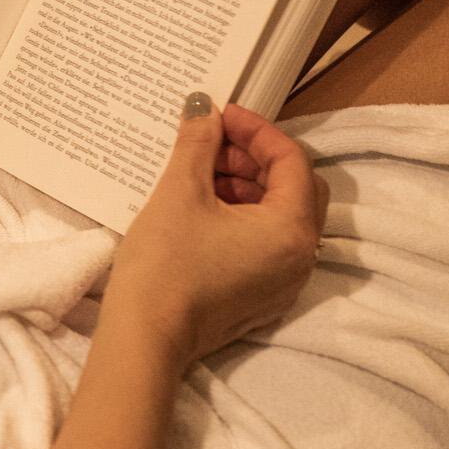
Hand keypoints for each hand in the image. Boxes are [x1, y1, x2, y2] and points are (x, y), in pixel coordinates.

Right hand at [103, 98, 328, 369]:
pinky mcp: (263, 297)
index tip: (220, 115)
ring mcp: (285, 281)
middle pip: (295, 188)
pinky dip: (244, 217)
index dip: (256, 130)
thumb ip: (198, 145)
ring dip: (248, 186)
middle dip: (255, 159)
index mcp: (292, 229)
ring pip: (281, 216)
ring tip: (201, 175)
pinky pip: (267, 244)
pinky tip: (204, 210)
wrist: (146, 338)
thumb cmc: (165, 264)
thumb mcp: (180, 193)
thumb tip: (203, 110)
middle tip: (212, 143)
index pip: (292, 160)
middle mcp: (302, 257)